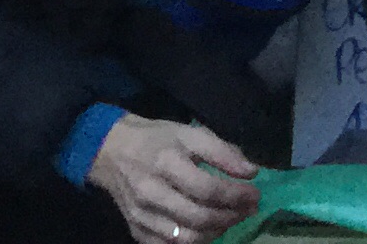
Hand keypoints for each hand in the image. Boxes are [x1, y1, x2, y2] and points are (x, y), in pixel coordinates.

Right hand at [85, 114, 259, 243]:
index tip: (255, 195)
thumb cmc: (157, 139)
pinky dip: (193, 243)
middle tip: (249, 209)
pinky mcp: (135, 230)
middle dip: (231, 216)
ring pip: (185, 239)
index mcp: (167, 163)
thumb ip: (223, 151)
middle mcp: (151, 193)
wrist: (111, 151)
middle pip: (199, 217)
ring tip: (231, 219)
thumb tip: (252, 172)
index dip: (236, 196)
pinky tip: (207, 230)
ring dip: (216, 232)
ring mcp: (141, 216)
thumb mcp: (191, 133)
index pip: (208, 189)